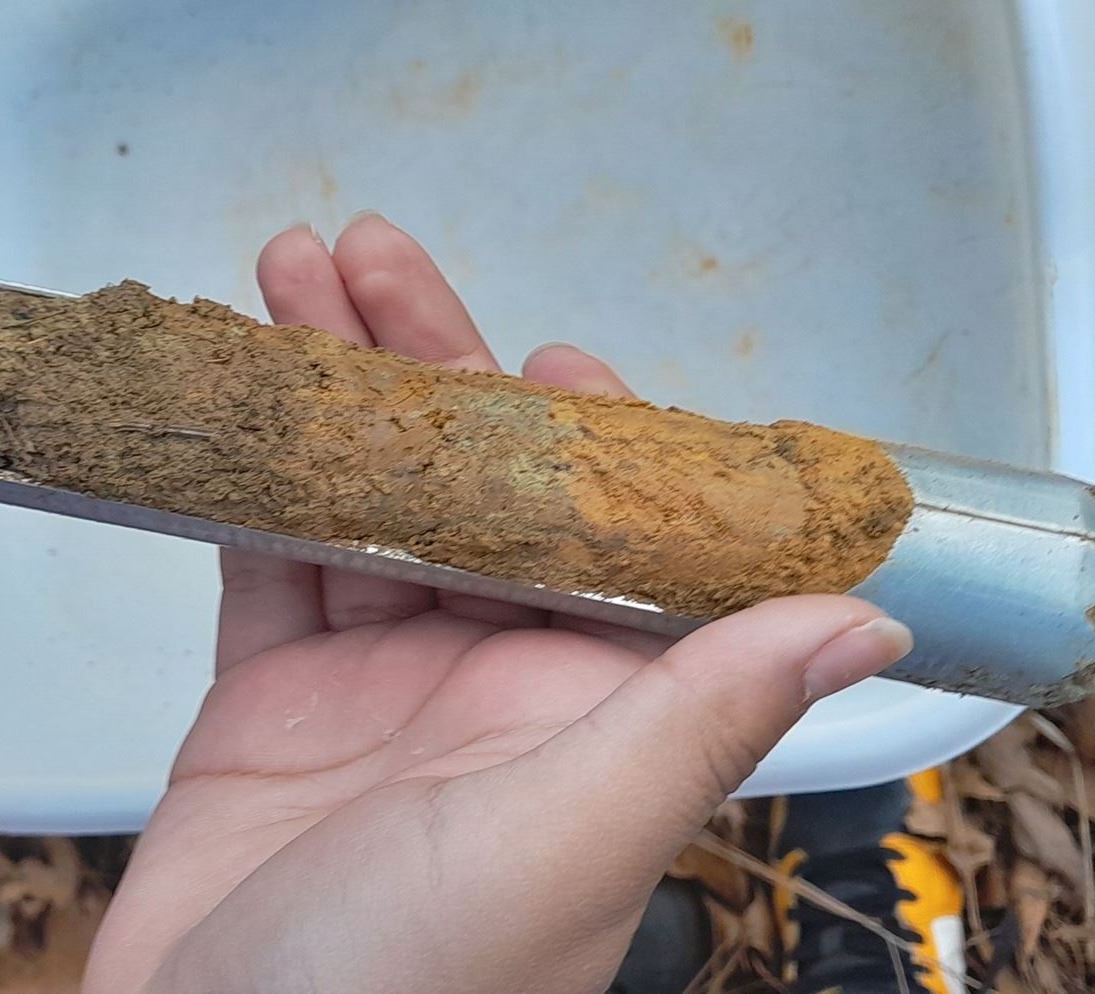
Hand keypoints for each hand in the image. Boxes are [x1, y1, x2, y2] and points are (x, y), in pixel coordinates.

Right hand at [83, 215, 914, 993]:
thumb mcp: (562, 845)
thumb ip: (695, 718)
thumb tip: (866, 609)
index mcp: (591, 714)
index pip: (617, 538)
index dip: (589, 433)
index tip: (545, 348)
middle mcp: (494, 688)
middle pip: (473, 490)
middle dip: (424, 365)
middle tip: (365, 249)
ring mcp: (377, 692)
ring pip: (365, 502)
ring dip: (328, 390)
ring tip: (281, 274)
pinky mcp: (269, 706)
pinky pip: (264, 562)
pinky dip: (247, 475)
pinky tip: (229, 391)